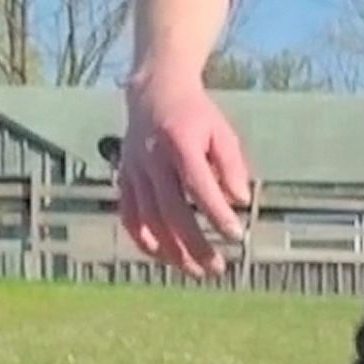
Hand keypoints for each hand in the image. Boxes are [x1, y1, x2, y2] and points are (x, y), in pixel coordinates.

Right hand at [116, 74, 254, 276]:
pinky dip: (144, 240)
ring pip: (149, 219)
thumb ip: (231, 165)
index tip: (236, 236)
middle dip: (194, 243)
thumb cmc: (195, 116)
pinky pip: (129, 216)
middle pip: (171, 210)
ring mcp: (134, 170)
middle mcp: (152, 158)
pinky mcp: (123, 178)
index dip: (216, 213)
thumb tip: (240, 201)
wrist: (154, 92)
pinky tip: (164, 257)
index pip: (198, 184)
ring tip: (196, 271)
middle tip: (217, 268)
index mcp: (179, 142)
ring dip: (172, 250)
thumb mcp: (221, 132)